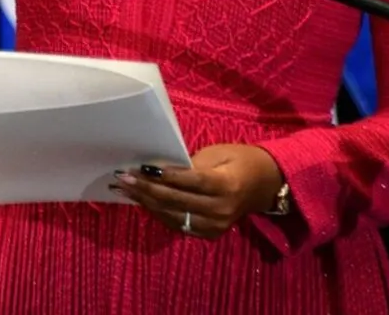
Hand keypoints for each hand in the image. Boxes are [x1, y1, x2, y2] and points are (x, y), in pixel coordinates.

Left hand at [109, 143, 284, 239]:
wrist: (265, 185)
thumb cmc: (239, 160)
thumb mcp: (218, 154)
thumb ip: (191, 164)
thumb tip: (160, 169)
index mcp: (227, 185)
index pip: (190, 182)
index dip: (165, 176)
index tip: (141, 168)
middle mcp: (221, 210)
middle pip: (177, 201)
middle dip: (146, 189)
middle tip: (122, 178)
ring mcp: (216, 226)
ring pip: (173, 216)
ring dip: (146, 202)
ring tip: (124, 189)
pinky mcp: (210, 234)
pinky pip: (178, 224)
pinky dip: (158, 213)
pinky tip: (141, 201)